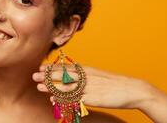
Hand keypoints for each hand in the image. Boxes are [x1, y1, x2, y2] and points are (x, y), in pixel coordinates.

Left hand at [32, 64, 151, 108]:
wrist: (132, 89)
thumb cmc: (114, 83)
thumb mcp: (98, 75)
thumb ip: (85, 74)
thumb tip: (73, 75)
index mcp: (87, 70)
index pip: (66, 68)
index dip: (52, 68)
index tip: (41, 67)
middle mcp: (86, 77)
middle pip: (63, 75)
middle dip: (48, 75)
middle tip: (34, 75)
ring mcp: (88, 87)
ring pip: (66, 86)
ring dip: (51, 86)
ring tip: (39, 86)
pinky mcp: (92, 98)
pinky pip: (74, 98)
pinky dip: (62, 98)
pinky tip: (53, 98)